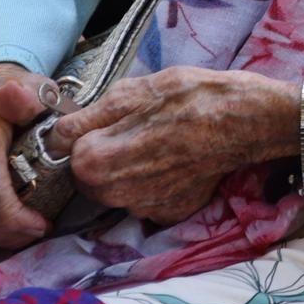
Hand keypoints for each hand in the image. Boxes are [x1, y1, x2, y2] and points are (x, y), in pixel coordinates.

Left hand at [45, 68, 299, 225]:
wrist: (246, 120)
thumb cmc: (190, 96)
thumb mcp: (135, 90)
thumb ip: (89, 116)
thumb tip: (57, 133)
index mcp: (98, 161)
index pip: (68, 154)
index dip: (85, 134)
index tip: (106, 122)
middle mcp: (116, 194)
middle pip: (91, 177)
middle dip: (103, 155)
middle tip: (132, 130)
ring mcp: (146, 207)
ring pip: (118, 190)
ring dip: (127, 170)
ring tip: (156, 143)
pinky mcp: (170, 213)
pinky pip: (146, 199)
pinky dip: (154, 183)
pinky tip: (173, 161)